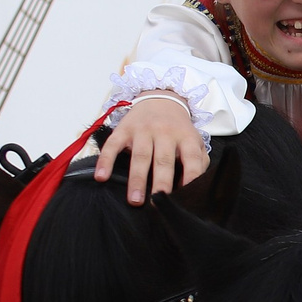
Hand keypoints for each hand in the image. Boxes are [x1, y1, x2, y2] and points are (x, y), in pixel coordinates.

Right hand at [93, 97, 208, 204]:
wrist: (161, 98)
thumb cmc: (178, 128)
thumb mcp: (195, 141)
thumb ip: (199, 162)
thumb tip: (196, 186)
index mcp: (186, 137)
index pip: (192, 159)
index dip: (191, 177)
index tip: (185, 196)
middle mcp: (165, 132)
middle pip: (163, 160)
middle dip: (160, 183)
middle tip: (157, 203)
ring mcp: (143, 130)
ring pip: (140, 156)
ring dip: (136, 179)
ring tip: (134, 200)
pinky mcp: (124, 129)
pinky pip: (113, 146)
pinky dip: (106, 161)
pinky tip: (102, 177)